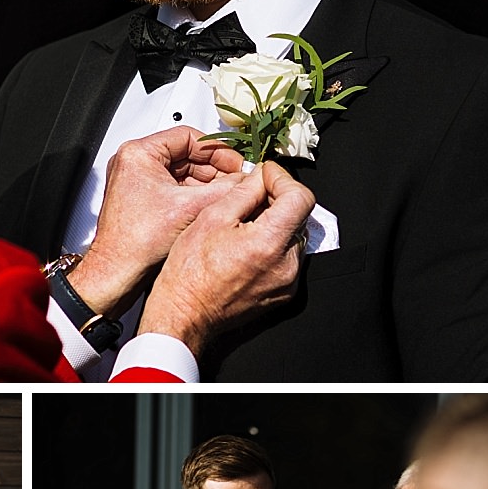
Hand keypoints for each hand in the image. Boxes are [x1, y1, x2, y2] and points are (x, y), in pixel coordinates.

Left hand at [71, 128, 248, 315]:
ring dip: (207, 183)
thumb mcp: (190, 208)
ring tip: (228, 194)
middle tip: (236, 180)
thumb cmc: (136, 242)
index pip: (188, 137)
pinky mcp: (141, 198)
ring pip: (182, 172)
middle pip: (186, 154)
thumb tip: (244, 180)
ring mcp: (137, 180)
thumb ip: (223, 190)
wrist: (117, 271)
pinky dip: (195, 194)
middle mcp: (134, 162)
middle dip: (214, 169)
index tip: (235, 163)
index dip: (217, 150)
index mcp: (139, 154)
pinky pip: (175, 187)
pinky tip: (211, 205)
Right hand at [137, 159, 312, 358]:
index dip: (283, 179)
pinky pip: (289, 257)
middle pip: (300, 216)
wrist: (187, 313)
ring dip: (277, 221)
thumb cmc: (191, 272)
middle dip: (278, 199)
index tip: (266, 175)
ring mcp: (288, 282)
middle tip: (252, 195)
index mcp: (268, 244)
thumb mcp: (211, 218)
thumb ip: (243, 192)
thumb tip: (260, 177)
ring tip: (246, 222)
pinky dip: (275, 244)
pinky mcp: (285, 293)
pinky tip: (248, 244)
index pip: (300, 198)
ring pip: (295, 235)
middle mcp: (286, 265)